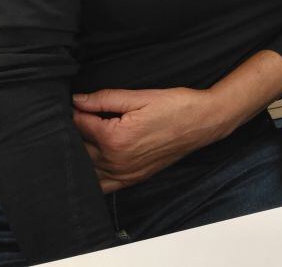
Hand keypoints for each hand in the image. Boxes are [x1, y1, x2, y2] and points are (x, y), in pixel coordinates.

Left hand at [72, 87, 227, 192]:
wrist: (205, 122)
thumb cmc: (176, 106)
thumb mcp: (141, 96)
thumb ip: (105, 99)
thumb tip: (76, 100)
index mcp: (115, 137)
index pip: (80, 123)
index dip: (77, 109)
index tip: (80, 102)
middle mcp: (116, 160)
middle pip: (79, 147)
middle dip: (77, 131)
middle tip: (85, 116)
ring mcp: (125, 173)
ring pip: (86, 168)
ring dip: (82, 153)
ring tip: (90, 135)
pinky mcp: (133, 179)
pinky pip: (102, 185)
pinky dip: (92, 176)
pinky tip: (93, 163)